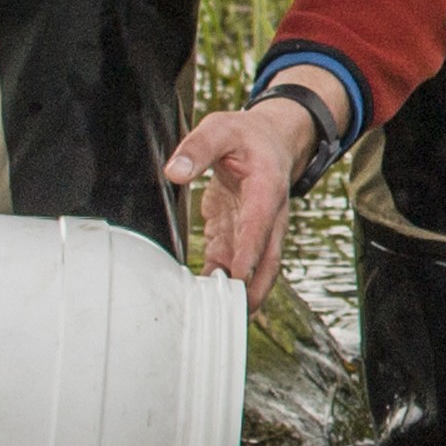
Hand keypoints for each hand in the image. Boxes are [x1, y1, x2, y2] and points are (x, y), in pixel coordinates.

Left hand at [166, 93, 320, 305]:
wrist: (272, 141)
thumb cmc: (247, 136)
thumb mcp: (221, 129)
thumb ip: (198, 148)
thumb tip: (174, 172)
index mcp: (266, 189)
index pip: (259, 224)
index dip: (249, 251)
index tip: (237, 275)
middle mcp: (268, 216)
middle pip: (267, 258)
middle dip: (254, 287)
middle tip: (236, 313)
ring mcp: (256, 229)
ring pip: (253, 267)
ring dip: (238, 291)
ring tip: (219, 317)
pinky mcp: (240, 233)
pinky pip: (232, 261)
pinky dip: (220, 279)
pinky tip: (204, 297)